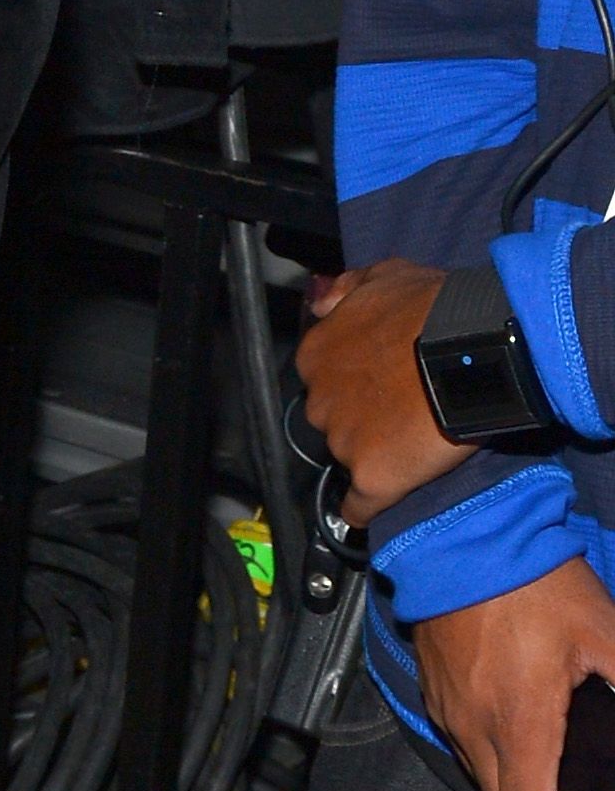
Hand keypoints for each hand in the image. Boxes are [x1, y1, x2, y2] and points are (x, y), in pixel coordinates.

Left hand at [298, 260, 452, 525]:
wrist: (473, 347)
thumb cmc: (434, 307)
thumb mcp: (385, 276)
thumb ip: (346, 289)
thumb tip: (319, 302)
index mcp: (317, 354)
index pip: (324, 378)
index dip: (355, 382)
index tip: (380, 383)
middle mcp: (321, 400)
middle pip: (332, 420)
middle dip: (359, 418)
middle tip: (400, 412)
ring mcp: (344, 442)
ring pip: (348, 459)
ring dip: (371, 456)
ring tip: (410, 445)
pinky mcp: (373, 478)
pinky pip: (358, 506)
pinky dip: (362, 511)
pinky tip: (369, 513)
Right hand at [409, 556, 614, 790]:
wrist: (461, 533)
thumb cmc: (531, 579)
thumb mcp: (607, 632)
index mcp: (519, 722)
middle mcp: (474, 728)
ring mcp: (449, 712)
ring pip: (484, 780)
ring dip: (523, 788)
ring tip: (564, 764)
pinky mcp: (436, 693)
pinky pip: (467, 745)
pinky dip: (500, 754)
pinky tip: (530, 722)